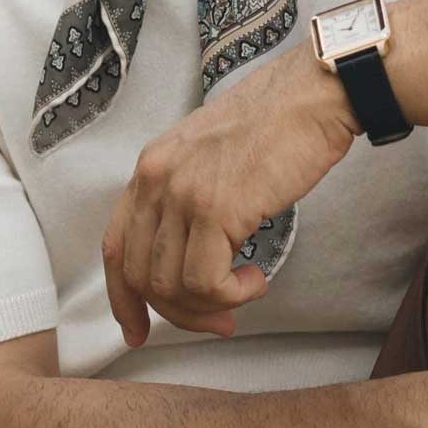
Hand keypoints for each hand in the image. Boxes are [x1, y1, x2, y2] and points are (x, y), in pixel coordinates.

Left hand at [102, 43, 359, 346]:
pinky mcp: (216, 209)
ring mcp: (183, 193)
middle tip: (220, 320)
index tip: (139, 330)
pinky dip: (232, 295)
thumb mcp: (209, 155)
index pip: (116, 247)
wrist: (311, 96)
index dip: (123, 298)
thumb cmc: (276, 124)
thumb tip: (187, 258)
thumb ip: (186, 196)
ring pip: (172, 286)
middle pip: (141, 277)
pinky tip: (258, 278)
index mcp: (151, 167)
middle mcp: (156, 179)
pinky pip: (206, 282)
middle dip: (179, 313)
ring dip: (211, 306)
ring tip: (247, 290)